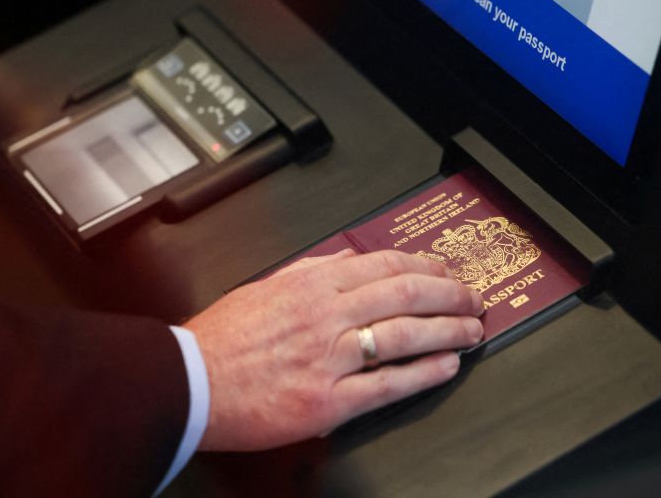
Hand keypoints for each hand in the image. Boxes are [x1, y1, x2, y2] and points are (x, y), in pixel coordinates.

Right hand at [184, 249, 483, 451]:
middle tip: (472, 299)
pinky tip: (446, 366)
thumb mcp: (266, 287)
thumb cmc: (221, 338)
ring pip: (404, 335)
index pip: (385, 265)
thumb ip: (312, 269)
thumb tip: (349, 258)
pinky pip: (387, 384)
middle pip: (405, 294)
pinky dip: (423, 374)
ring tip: (471, 330)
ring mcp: (328, 358)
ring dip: (447, 330)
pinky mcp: (326, 401)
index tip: (445, 270)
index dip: (426, 265)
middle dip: (449, 294)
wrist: (189, 383)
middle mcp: (324, 315)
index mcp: (310, 284)